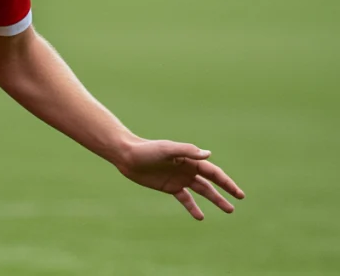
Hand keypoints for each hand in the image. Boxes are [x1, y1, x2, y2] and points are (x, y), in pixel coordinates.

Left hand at [116, 139, 244, 219]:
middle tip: (239, 201)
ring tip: (228, 210)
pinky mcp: (169, 187)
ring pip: (202, 191)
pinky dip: (193, 207)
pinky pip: (185, 199)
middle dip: (225, 191)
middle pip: (211, 182)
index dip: (226, 182)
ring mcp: (179, 179)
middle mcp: (187, 169)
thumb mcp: (167, 149)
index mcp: (190, 159)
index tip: (238, 193)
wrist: (128, 156)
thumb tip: (208, 154)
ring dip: (215, 200)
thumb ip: (187, 151)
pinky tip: (200, 217)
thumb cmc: (147, 150)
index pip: (213, 172)